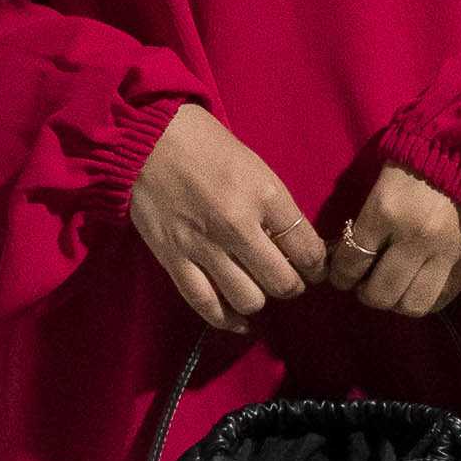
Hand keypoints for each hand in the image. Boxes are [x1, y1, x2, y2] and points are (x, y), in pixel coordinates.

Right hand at [128, 100, 326, 330]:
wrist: (143, 138)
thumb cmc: (204, 143)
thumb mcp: (254, 166)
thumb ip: (274, 207)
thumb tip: (293, 245)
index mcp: (264, 194)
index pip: (307, 249)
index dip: (317, 266)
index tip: (313, 267)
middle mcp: (237, 225)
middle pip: (282, 282)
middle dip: (292, 286)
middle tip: (288, 280)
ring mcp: (203, 246)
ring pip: (249, 300)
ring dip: (260, 300)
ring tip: (258, 290)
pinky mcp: (174, 259)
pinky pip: (206, 305)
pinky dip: (227, 320)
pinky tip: (239, 322)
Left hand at [324, 161, 460, 316]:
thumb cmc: (419, 158)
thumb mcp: (383, 182)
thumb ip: (367, 221)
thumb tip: (348, 257)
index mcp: (386, 211)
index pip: (351, 263)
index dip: (341, 276)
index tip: (342, 274)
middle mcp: (415, 237)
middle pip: (381, 294)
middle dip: (367, 293)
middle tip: (367, 283)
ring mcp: (446, 253)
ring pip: (412, 304)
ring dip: (398, 301)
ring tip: (396, 286)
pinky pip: (442, 298)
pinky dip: (426, 299)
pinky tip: (419, 285)